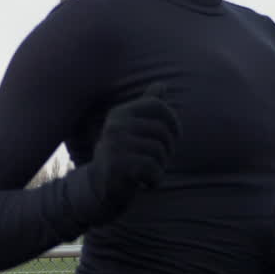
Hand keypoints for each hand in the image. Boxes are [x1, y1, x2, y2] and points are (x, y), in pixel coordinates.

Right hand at [86, 83, 181, 222]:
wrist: (100, 188)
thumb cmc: (124, 154)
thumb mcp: (133, 128)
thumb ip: (147, 107)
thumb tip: (162, 85)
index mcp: (121, 113)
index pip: (157, 106)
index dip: (173, 121)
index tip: (174, 136)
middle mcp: (115, 126)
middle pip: (162, 131)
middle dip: (167, 150)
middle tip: (156, 161)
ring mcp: (114, 145)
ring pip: (159, 151)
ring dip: (160, 167)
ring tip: (147, 172)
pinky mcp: (117, 166)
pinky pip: (152, 168)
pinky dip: (155, 179)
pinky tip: (146, 183)